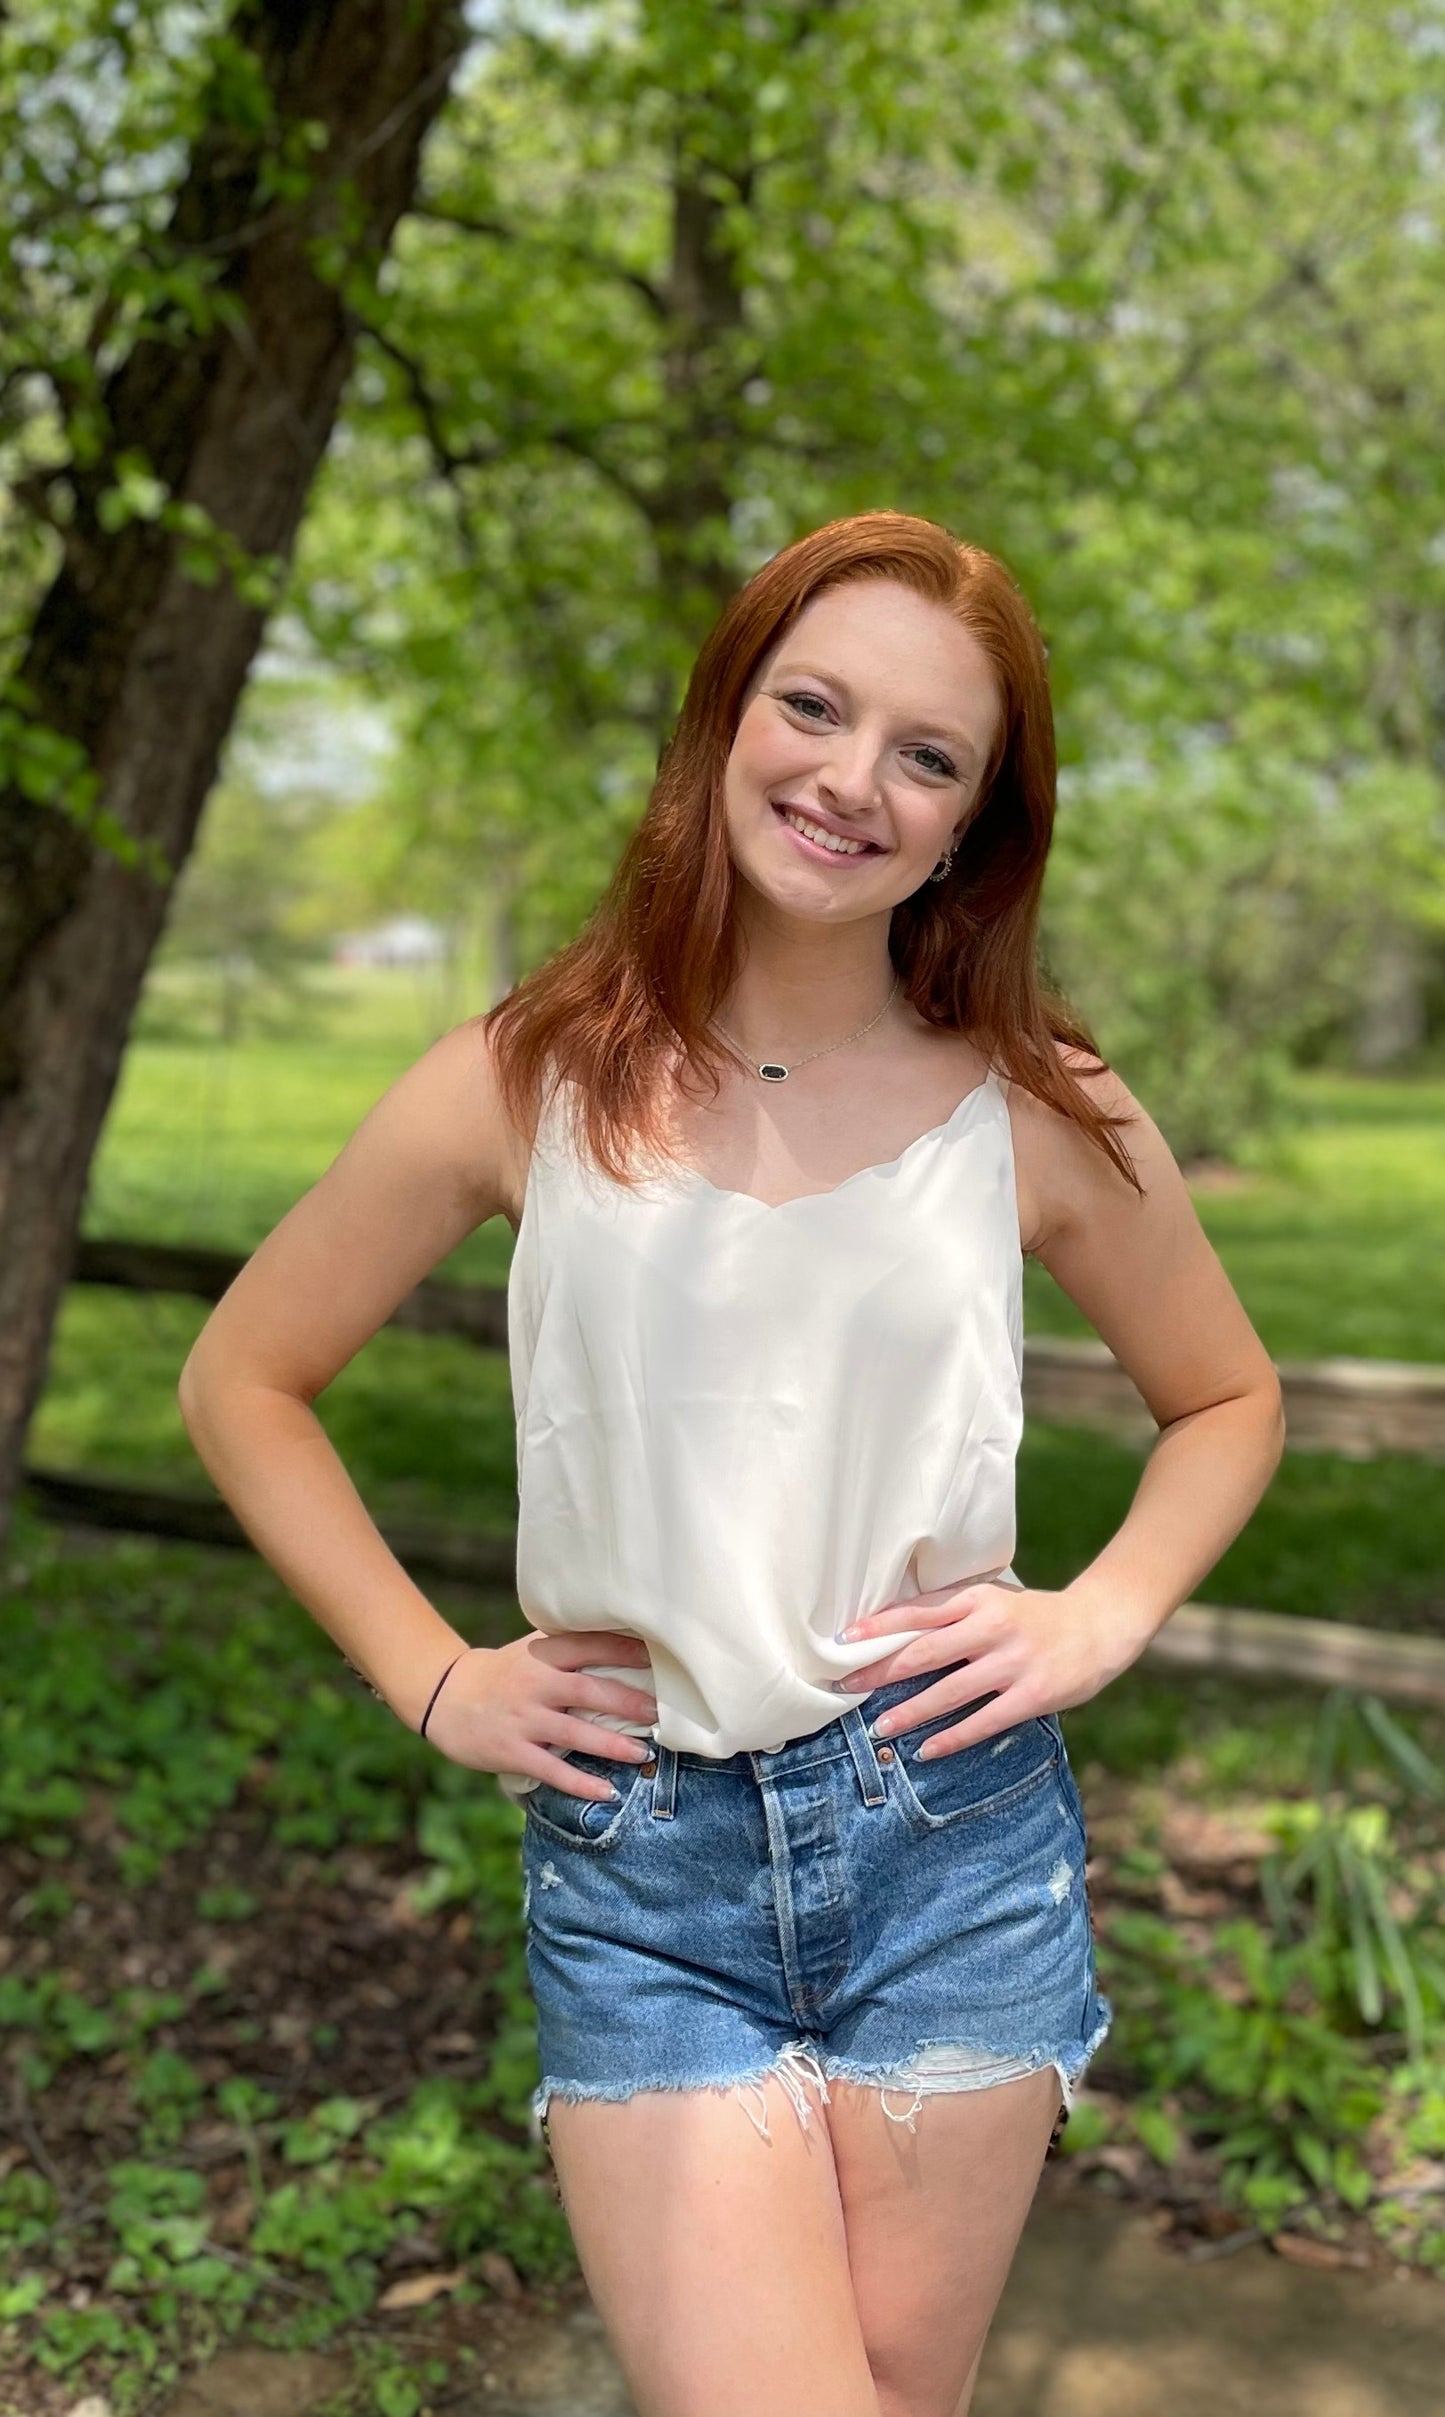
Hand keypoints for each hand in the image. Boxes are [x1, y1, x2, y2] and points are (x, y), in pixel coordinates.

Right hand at [424, 1629, 657, 1799]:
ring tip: (644, 1754)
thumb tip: (627, 1639)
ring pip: (576, 1733)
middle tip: (660, 1713)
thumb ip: (569, 1645)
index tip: (658, 1658)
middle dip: (629, 1703)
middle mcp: (536, 1684)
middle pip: (590, 1690)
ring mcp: (525, 1719)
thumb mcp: (532, 1649)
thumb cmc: (504, 1672)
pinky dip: (581, 1783)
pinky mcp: (514, 1751)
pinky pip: (553, 1770)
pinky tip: (607, 1792)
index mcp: (543, 1654)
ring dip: (613, 1746)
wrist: (447, 1697)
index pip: (590, 1645)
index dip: (625, 1650)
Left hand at [840, 1579, 1143, 1758]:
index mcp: (978, 1599)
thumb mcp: (994, 1599)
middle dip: (880, 1671)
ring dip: (910, 1711)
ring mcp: (1011, 1662)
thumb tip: (895, 1630)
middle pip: (923, 1651)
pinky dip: (951, 1738)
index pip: (918, 1611)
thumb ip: (954, 1611)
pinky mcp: (1031, 1694)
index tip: (845, 1642)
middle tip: (846, 1687)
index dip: (879, 1626)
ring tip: (880, 1726)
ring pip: (948, 1691)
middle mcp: (990, 1627)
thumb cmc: (1035, 1615)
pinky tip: (926, 1750)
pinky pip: (982, 1721)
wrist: (1100, 1625)